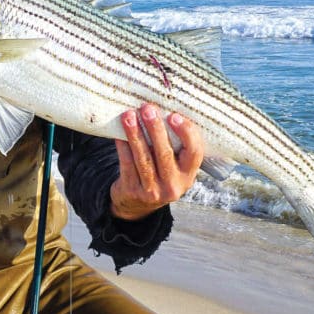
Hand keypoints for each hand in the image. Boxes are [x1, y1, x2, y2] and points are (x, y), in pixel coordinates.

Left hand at [110, 103, 203, 220]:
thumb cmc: (159, 174)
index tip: (174, 116)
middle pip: (165, 154)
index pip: (194, 153)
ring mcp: (152, 191)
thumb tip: (163, 109)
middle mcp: (173, 185)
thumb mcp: (174, 166)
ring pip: (143, 159)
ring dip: (135, 134)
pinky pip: (126, 164)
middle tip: (148, 108)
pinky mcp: (132, 190)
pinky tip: (119, 133)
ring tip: (129, 115)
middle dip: (155, 129)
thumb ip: (175, 145)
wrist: (137, 204)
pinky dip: (122, 146)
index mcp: (188, 175)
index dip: (186, 133)